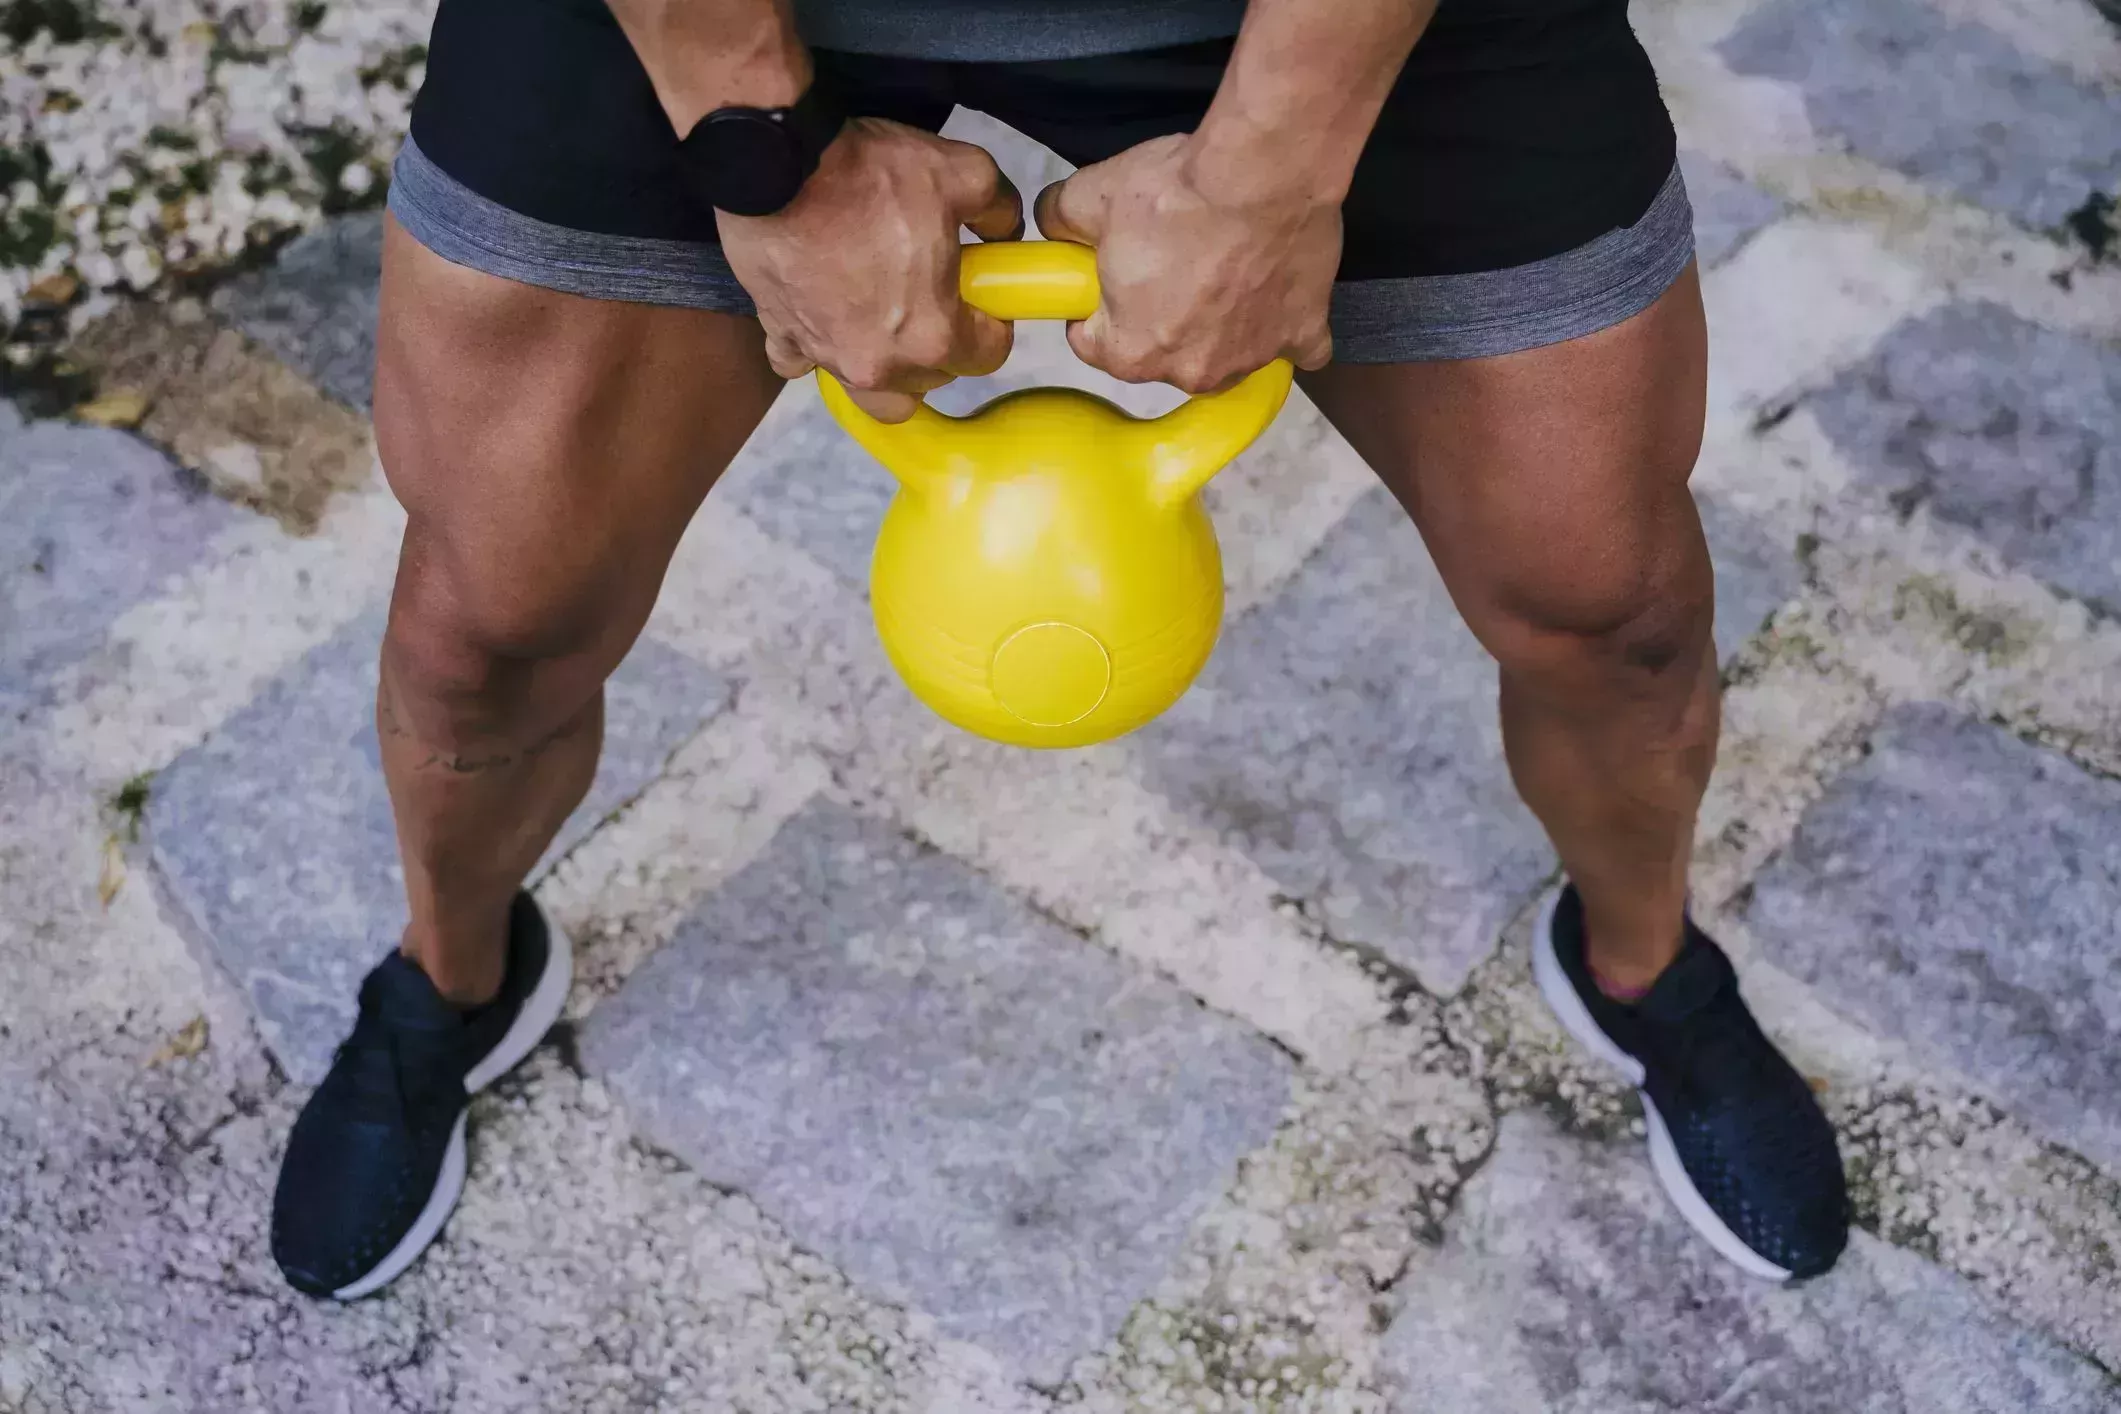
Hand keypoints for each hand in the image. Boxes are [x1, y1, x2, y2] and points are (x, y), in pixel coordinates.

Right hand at [718, 118, 1023, 421]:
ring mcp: (827, 356)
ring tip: (883, 321)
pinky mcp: (781, 336)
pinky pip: (801, 362)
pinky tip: (822, 312)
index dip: (992, 323)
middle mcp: (881, 364)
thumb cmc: (869, 174)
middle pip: (931, 381)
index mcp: (934, 335)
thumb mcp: (963, 172)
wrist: (777, 162)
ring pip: (871, 395)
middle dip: (940, 346)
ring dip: (885, 370)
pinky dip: (814, 346)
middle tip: (933, 295)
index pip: (988, 356)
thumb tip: (1004, 229)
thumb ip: (999, 208)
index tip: (982, 297)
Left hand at [1034, 134, 1338, 392]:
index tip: (1107, 281)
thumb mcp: (1093, 196)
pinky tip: (1279, 292)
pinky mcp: (1303, 334)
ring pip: (1226, 353)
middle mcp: (1193, 372)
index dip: (1095, 309)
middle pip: (1163, 354)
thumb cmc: (1179, 192)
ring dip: (1221, 322)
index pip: (1095, 346)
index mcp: (1133, 353)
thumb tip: (1051, 223)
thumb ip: (1059, 218)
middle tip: (1171, 262)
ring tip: (1225, 265)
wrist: (1263, 171)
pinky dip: (1288, 325)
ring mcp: (1253, 358)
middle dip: (1160, 317)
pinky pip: (1297, 346)